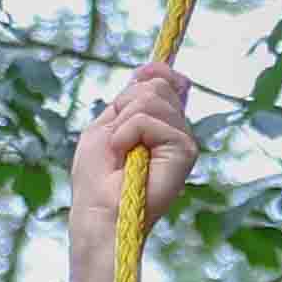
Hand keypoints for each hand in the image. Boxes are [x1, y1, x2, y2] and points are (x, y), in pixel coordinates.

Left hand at [65, 59, 201, 242]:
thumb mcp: (107, 124)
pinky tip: (126, 157)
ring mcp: (183, 140)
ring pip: (152, 98)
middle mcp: (176, 130)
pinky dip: (127, 134)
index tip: (134, 83)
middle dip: (126, 107)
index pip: (168, 81)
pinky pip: (149, 120)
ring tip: (121, 152)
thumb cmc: (97, 176)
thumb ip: (130, 98)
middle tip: (117, 141)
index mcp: (160, 123)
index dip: (152, 74)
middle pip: (157, 85)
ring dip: (124, 124)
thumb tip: (154, 70)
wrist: (98, 211)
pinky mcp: (185, 151)